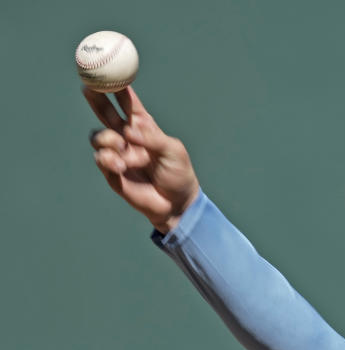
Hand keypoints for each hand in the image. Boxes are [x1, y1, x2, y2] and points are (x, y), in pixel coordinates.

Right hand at [85, 86, 199, 233]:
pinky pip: (100, 159)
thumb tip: (128, 130)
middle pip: (106, 113)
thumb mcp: (173, 151)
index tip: (111, 74)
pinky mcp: (112, 172)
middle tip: (88, 87)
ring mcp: (119, 154)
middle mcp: (128, 138)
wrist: (176, 204)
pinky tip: (120, 166)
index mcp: (144, 128)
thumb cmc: (179, 174)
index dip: (118, 89)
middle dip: (96, 99)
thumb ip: (152, 138)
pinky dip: (107, 159)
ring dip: (106, 139)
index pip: (128, 104)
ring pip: (98, 137)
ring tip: (119, 147)